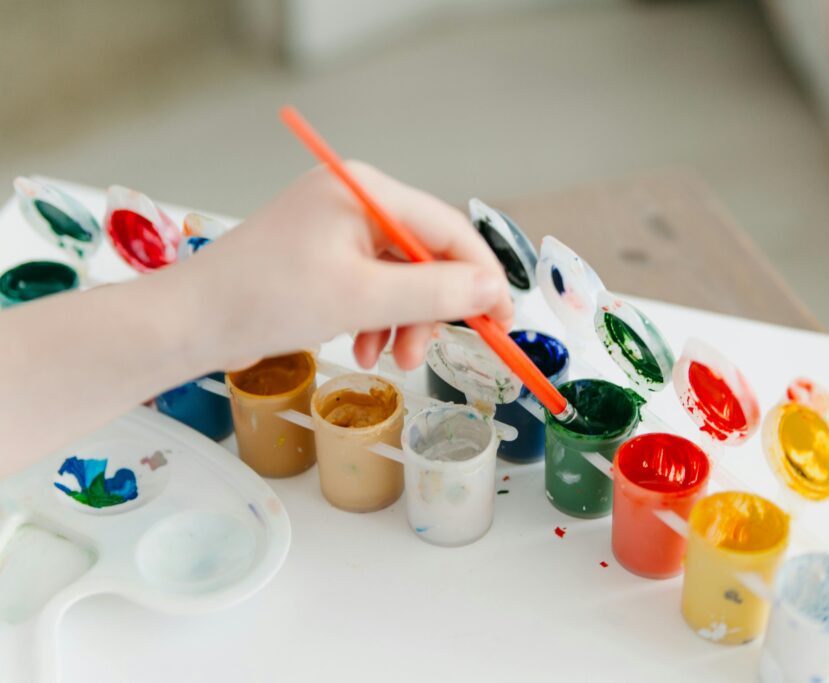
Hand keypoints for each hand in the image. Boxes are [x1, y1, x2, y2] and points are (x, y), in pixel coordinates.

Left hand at [180, 163, 512, 371]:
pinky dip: (376, 320)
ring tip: (387, 359)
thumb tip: (492, 289)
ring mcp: (335, 230)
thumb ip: (436, 292)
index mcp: (364, 192)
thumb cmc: (267, 299)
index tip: (504, 320)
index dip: (481, 276)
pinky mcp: (321, 258)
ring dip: (403, 322)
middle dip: (431, 308)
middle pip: (425, 255)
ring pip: (400, 278)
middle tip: (427, 352)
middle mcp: (353, 202)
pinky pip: (371, 287)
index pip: (447, 229)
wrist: (190, 323)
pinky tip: (362, 348)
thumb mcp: (362, 298)